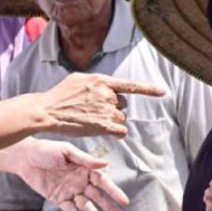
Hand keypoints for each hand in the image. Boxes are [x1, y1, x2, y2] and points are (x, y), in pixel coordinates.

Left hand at [15, 139, 129, 210]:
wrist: (25, 158)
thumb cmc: (47, 150)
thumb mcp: (67, 152)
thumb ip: (86, 160)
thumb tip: (106, 164)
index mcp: (85, 169)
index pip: (103, 182)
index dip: (114, 192)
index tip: (125, 202)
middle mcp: (81, 182)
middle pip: (99, 198)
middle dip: (112, 209)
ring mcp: (71, 192)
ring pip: (87, 207)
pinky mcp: (59, 200)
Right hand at [40, 73, 163, 138]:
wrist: (49, 111)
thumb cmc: (61, 95)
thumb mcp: (79, 79)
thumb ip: (96, 81)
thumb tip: (106, 86)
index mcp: (102, 81)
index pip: (130, 85)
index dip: (148, 89)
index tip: (162, 91)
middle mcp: (107, 95)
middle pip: (123, 104)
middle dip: (113, 107)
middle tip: (94, 109)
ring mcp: (105, 111)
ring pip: (121, 118)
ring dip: (111, 120)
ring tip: (92, 118)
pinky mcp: (103, 126)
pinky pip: (120, 131)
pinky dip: (116, 132)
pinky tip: (104, 129)